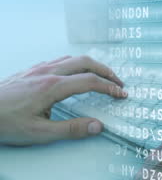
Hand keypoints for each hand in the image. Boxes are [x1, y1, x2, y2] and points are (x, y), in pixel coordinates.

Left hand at [0, 55, 126, 145]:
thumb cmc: (6, 122)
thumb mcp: (39, 132)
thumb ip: (71, 129)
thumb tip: (97, 126)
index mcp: (53, 86)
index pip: (90, 82)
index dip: (109, 87)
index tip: (121, 94)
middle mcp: (49, 72)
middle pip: (86, 62)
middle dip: (106, 71)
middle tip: (118, 82)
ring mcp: (40, 68)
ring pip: (74, 58)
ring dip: (92, 65)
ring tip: (102, 76)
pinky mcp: (32, 70)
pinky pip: (61, 60)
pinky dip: (77, 64)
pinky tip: (75, 73)